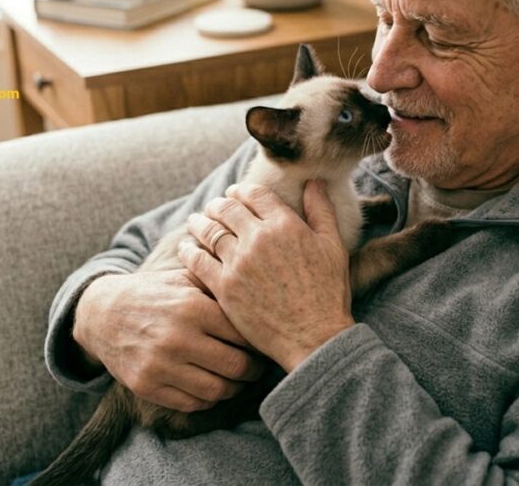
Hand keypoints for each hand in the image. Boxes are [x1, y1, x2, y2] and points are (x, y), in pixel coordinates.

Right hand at [72, 268, 265, 411]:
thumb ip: (219, 285)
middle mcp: (177, 338)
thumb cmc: (156, 293)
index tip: (263, 342)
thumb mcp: (186, 278)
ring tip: (238, 379)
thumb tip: (261, 296)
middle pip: (236, 367)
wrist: (103, 313)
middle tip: (257, 367)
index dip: (259, 341)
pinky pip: (192, 403)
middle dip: (253, 370)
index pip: (244, 334)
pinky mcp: (147, 386)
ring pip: (217, 391)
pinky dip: (208, 399)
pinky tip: (212, 385)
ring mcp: (160, 365)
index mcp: (192, 308)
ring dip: (234, 388)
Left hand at [179, 180, 355, 372]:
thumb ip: (321, 210)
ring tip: (195, 221)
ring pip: (210, 231)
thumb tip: (314, 182)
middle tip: (213, 206)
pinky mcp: (224, 287)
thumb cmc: (328, 293)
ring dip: (200, 222)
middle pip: (228, 208)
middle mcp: (258, 238)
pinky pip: (198, 261)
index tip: (235, 192)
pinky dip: (189, 250)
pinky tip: (186, 247)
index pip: (255, 194)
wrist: (314, 336)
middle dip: (218, 203)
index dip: (242, 190)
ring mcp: (238, 262)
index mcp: (285, 224)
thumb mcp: (333, 246)